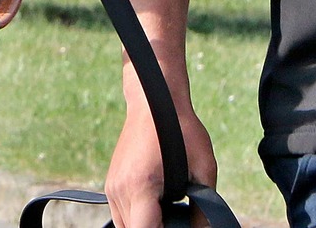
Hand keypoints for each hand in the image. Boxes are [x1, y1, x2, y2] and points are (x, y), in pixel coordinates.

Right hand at [104, 75, 217, 227]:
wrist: (154, 99)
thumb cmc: (182, 129)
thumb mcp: (204, 168)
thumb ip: (203, 206)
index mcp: (140, 186)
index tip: (180, 227)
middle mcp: (120, 190)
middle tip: (179, 220)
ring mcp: (112, 187)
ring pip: (124, 227)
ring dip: (145, 225)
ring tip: (169, 214)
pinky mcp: (111, 184)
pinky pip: (121, 215)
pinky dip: (137, 219)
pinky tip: (157, 208)